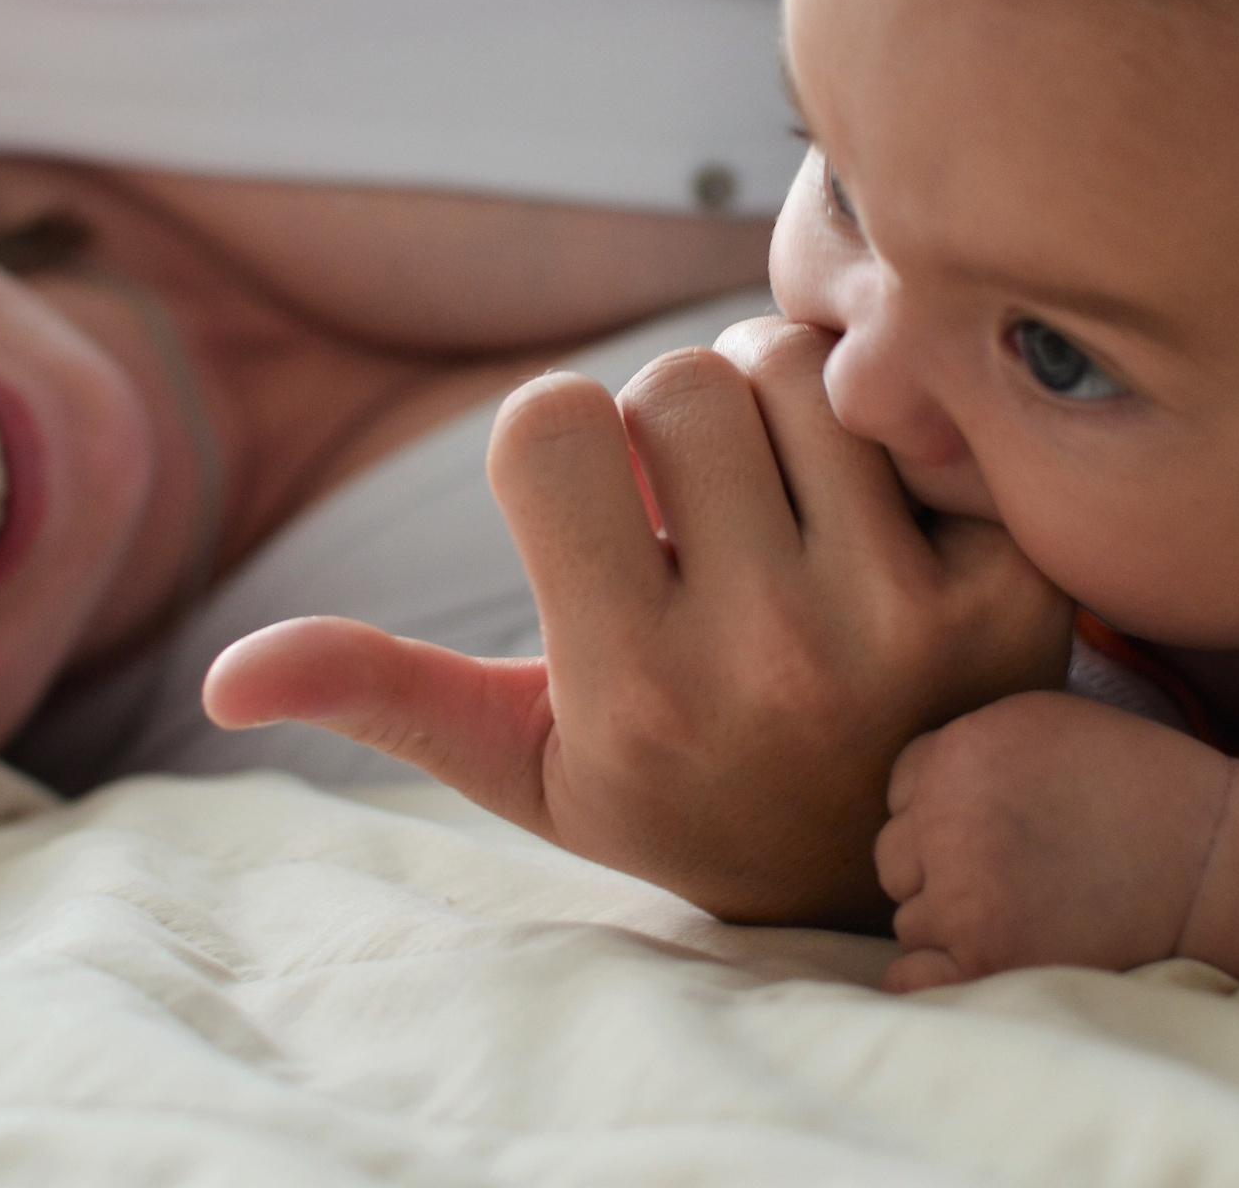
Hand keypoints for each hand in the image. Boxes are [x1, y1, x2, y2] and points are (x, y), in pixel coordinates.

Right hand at [204, 316, 1076, 927]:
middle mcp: (767, 653)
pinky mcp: (1013, 591)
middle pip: (682, 377)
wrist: (890, 869)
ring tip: (780, 502)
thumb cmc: (680, 793)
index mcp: (629, 687)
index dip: (564, 442)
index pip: (552, 418)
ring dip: (777, 407)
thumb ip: (391, 698)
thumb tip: (224, 678)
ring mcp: (902, 619)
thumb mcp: (530, 768)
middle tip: (700, 505)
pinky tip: (881, 515)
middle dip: (675, 418)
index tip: (601, 513)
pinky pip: (912, 406)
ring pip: (796, 369)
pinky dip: (886, 431)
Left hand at [877, 691, 1238, 989]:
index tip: (999, 827)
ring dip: (951, 922)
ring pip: (910, 917)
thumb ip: (965, 746)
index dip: (946, 811)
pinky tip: (978, 962)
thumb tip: (904, 789)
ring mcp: (962, 893)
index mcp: (958, 752)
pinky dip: (932, 977)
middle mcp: (947, 818)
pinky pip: (911, 977)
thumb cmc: (1138, 787)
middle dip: (940, 866)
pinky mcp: (985, 956)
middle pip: (896, 857)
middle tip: (1016, 875)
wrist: (1215, 861)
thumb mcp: (1042, 723)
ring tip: (1030, 911)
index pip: (903, 789)